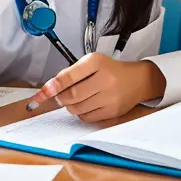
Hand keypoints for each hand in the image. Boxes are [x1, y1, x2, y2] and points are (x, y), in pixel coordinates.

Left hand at [26, 53, 166, 121]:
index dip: (53, 86)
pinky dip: (81, 113)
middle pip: (71, 96)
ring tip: (77, 98)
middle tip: (60, 95)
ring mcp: (110, 97)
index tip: (43, 92)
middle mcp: (105, 79)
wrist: (137, 80)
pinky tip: (88, 104)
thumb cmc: (110, 70)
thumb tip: (50, 88)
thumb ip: (71, 73)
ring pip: (77, 109)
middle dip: (61, 97)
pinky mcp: (112, 111)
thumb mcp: (92, 63)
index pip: (69, 76)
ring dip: (70, 106)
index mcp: (97, 62)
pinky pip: (87, 117)